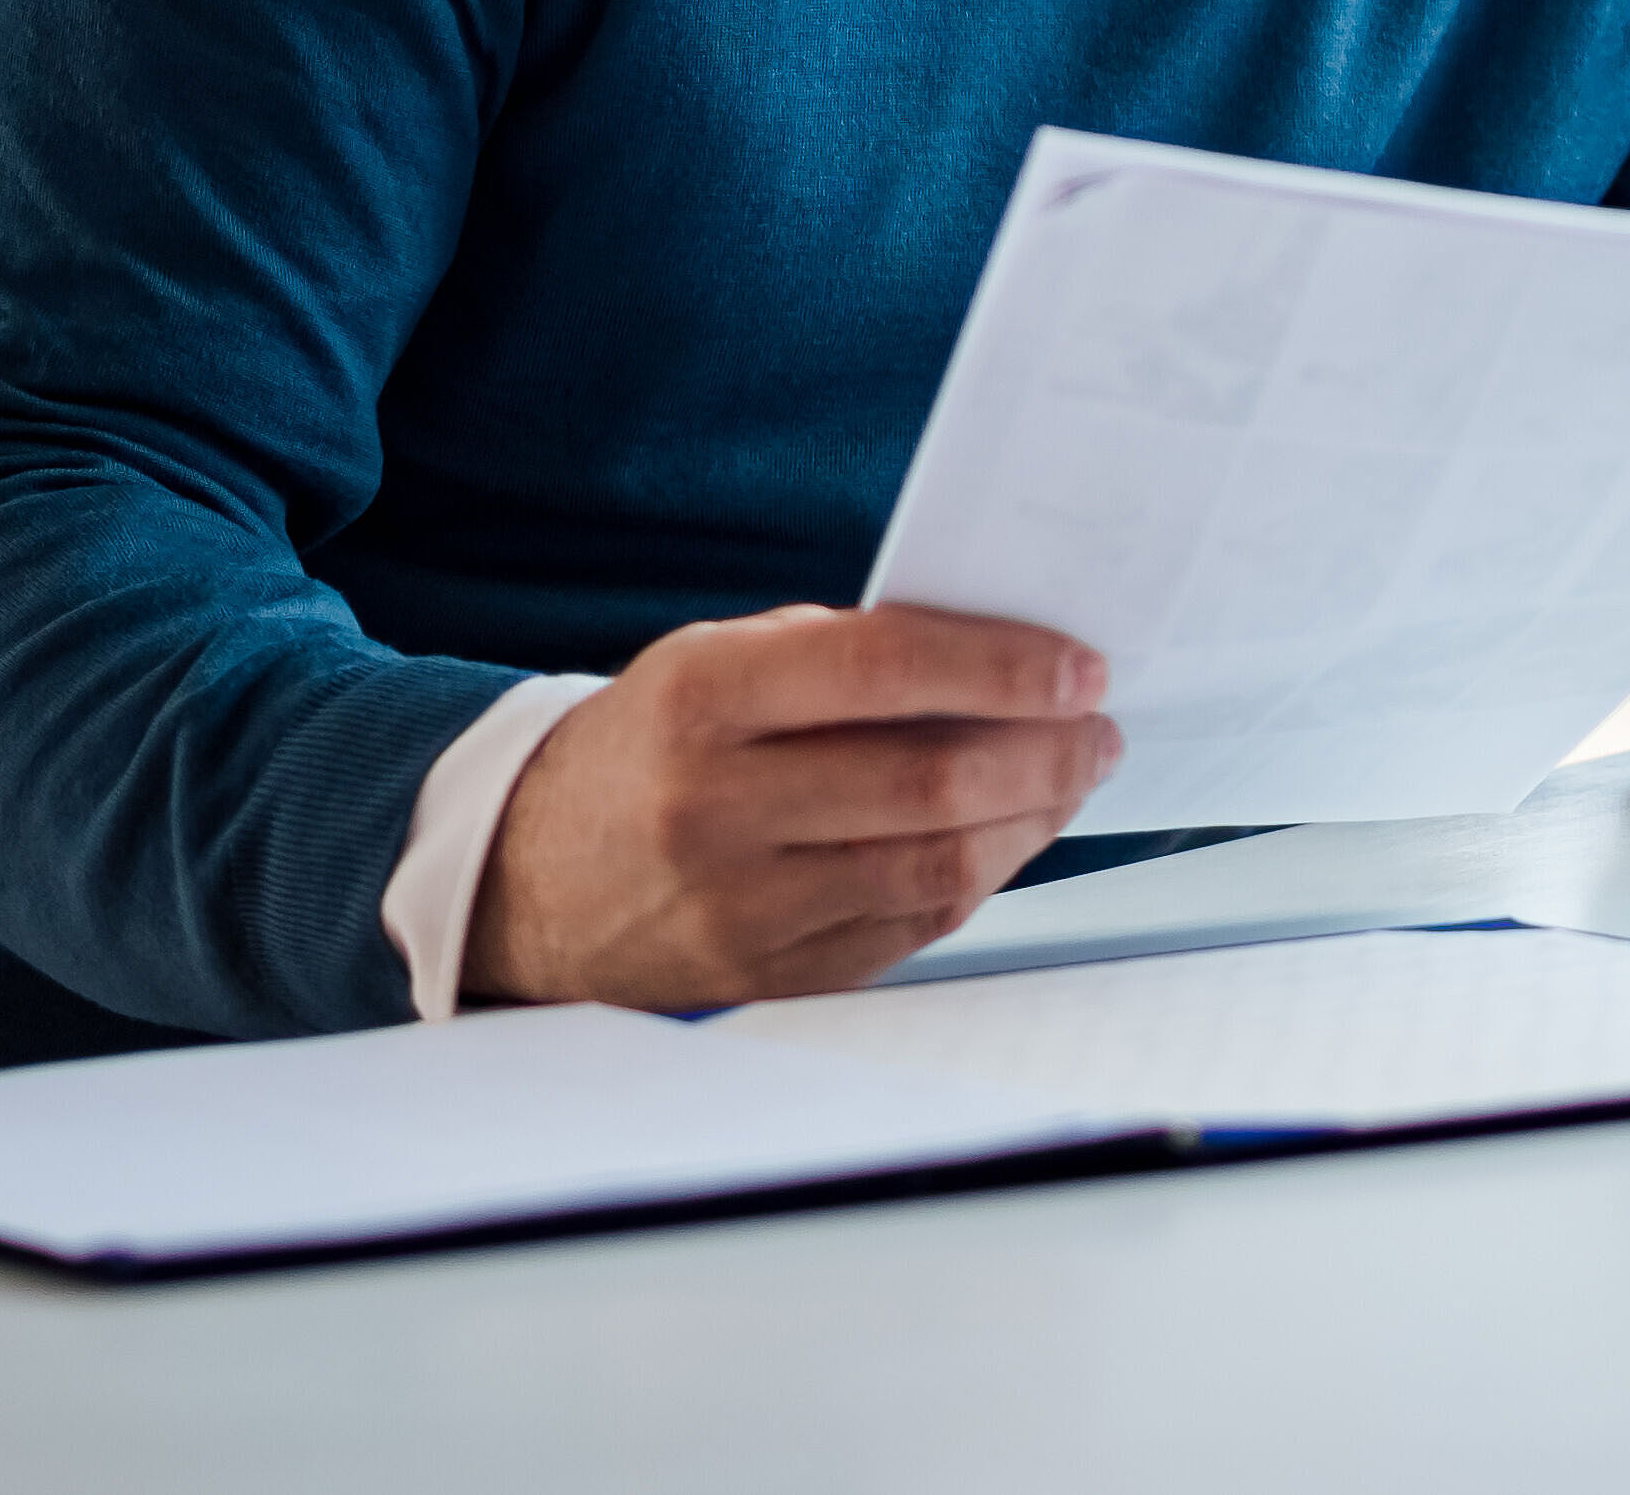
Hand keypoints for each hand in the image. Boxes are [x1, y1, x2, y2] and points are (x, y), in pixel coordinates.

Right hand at [465, 601, 1119, 1006]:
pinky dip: (979, 880)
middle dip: (1043, 750)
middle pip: (926, 781)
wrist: (530, 875)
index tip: (1080, 665)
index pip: (882, 670)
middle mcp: (713, 807)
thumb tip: (1004, 657)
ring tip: (1074, 775)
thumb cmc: (656, 743)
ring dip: (1030, 819)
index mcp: (702, 699)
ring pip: (933, 868)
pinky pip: (909, 932)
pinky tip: (1010, 836)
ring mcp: (736, 908)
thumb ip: (846, 651)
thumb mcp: (719, 659)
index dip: (1000, 665)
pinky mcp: (763, 979)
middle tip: (1098, 725)